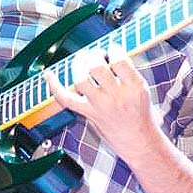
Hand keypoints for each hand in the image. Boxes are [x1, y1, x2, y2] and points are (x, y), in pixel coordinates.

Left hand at [45, 45, 159, 162]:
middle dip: (93, 55)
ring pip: (80, 80)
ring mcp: (101, 106)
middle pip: (96, 67)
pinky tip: (49, 75)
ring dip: (78, 66)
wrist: (139, 142)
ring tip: (81, 62)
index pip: (119, 60)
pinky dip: (54, 86)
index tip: (111, 49)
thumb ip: (127, 72)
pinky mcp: (89, 114)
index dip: (113, 49)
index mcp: (134, 86)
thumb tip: (108, 53)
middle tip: (95, 55)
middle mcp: (117, 96)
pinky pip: (66, 99)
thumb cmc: (141, 114)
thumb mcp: (142, 89)